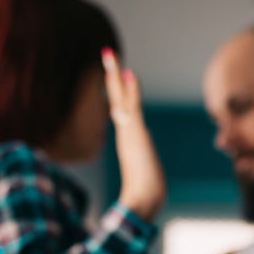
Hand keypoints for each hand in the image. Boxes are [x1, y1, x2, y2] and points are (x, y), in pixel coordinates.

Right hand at [103, 49, 166, 221]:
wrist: (142, 202)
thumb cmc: (144, 196)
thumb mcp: (145, 177)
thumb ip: (142, 173)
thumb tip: (141, 180)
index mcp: (128, 139)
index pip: (121, 108)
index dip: (119, 90)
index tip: (120, 74)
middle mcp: (125, 132)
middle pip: (115, 97)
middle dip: (111, 75)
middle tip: (107, 52)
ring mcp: (128, 132)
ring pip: (120, 97)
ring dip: (115, 74)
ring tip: (110, 53)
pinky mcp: (134, 135)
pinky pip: (132, 107)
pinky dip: (131, 91)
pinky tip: (130, 74)